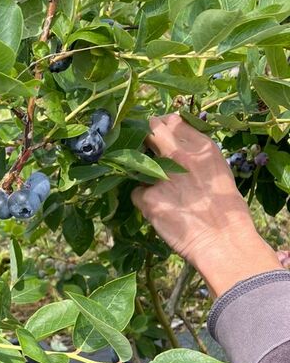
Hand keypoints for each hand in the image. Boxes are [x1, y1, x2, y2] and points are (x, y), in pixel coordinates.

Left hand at [131, 115, 281, 297]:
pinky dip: (144, 200)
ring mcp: (161, 176)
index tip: (156, 132)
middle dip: (143, 136)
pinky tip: (160, 210)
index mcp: (201, 147)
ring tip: (159, 188)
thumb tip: (175, 147)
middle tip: (142, 148)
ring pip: (137, 161)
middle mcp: (179, 155)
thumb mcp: (218, 172)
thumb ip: (196, 156)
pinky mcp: (148, 197)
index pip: (172, 121)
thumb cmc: (226, 210)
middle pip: (150, 131)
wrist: (223, 241)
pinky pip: (136, 192)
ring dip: (140, 170)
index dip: (160, 126)